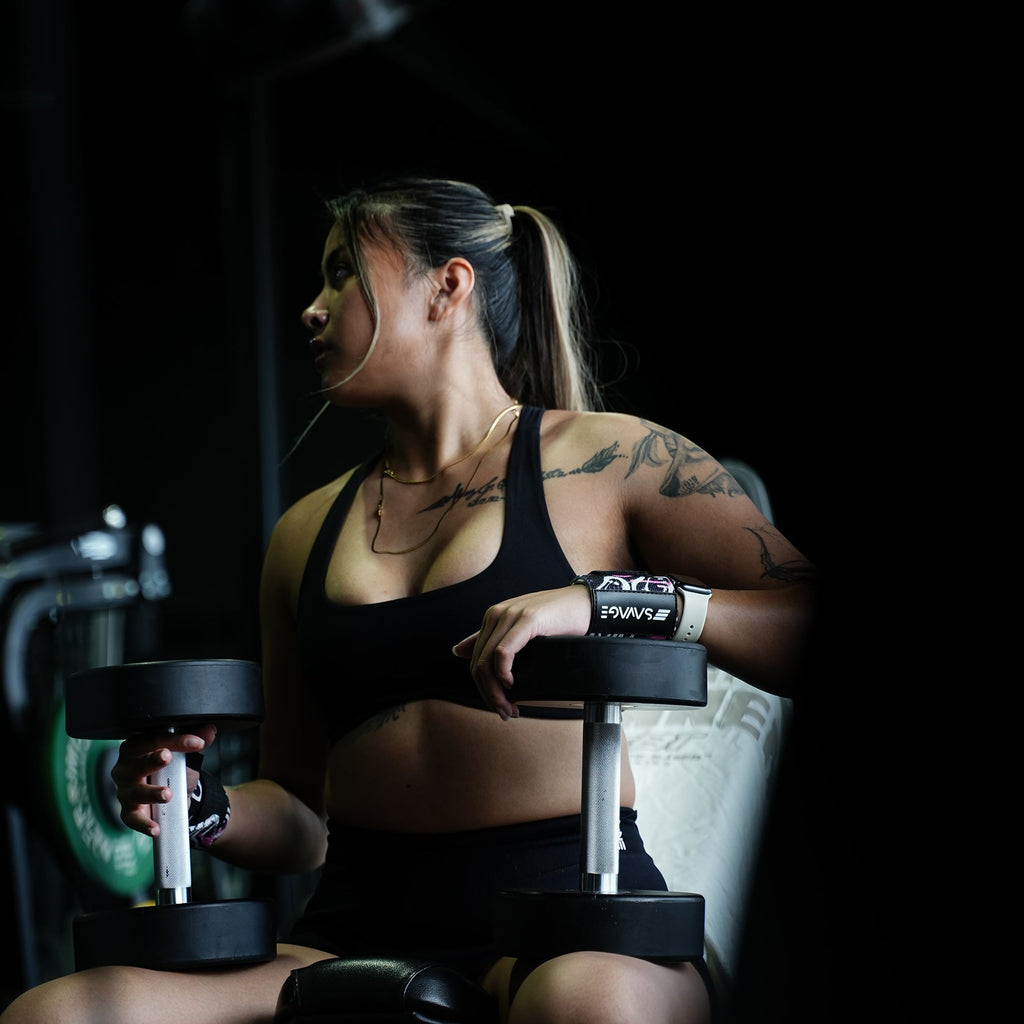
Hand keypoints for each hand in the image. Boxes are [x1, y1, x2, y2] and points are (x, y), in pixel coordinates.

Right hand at [110, 724, 217, 836]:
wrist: (174, 793)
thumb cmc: (172, 767)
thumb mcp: (185, 753)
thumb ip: (195, 741)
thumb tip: (209, 730)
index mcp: (137, 747)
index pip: (153, 739)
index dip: (175, 740)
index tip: (197, 742)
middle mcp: (125, 768)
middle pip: (137, 763)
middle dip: (152, 760)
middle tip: (167, 757)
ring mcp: (125, 791)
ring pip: (135, 792)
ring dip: (151, 792)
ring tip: (167, 794)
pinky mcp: (128, 811)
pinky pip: (133, 819)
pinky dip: (144, 824)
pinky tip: (156, 828)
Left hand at [453, 585, 590, 719]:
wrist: (585, 604)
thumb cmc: (557, 617)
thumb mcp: (520, 629)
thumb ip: (491, 638)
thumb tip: (458, 651)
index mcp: (492, 618)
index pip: (476, 660)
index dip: (483, 689)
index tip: (499, 706)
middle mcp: (496, 615)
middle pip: (478, 664)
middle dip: (489, 694)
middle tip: (505, 712)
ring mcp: (510, 615)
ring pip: (487, 661)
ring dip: (495, 690)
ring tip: (509, 706)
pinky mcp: (526, 619)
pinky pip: (503, 652)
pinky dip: (503, 672)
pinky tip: (511, 683)